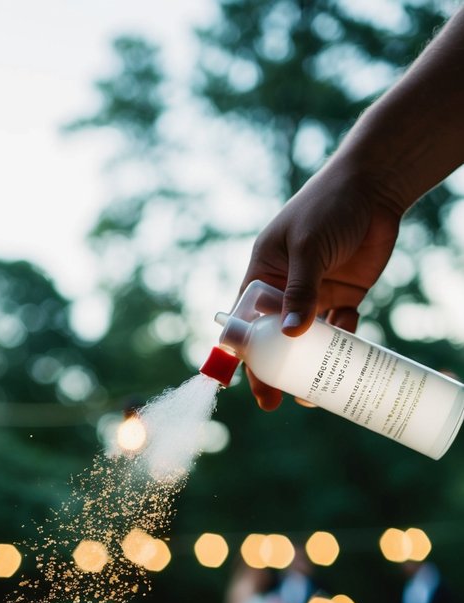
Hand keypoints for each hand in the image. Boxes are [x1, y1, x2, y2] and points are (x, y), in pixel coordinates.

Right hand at [240, 165, 401, 409]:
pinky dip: (343, 342)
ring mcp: (315, 294)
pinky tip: (348, 352)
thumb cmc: (328, 206)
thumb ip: (300, 291)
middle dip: (276, 372)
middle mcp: (285, 289)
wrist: (374, 186)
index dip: (243, 354)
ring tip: (315, 394)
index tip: (247, 381)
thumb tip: (293, 337)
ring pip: (308, 340)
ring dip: (311, 366)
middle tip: (277, 401)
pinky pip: (341, 328)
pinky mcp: (343, 294)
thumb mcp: (308, 248)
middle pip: (275, 339)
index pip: (245, 322)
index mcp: (262, 276)